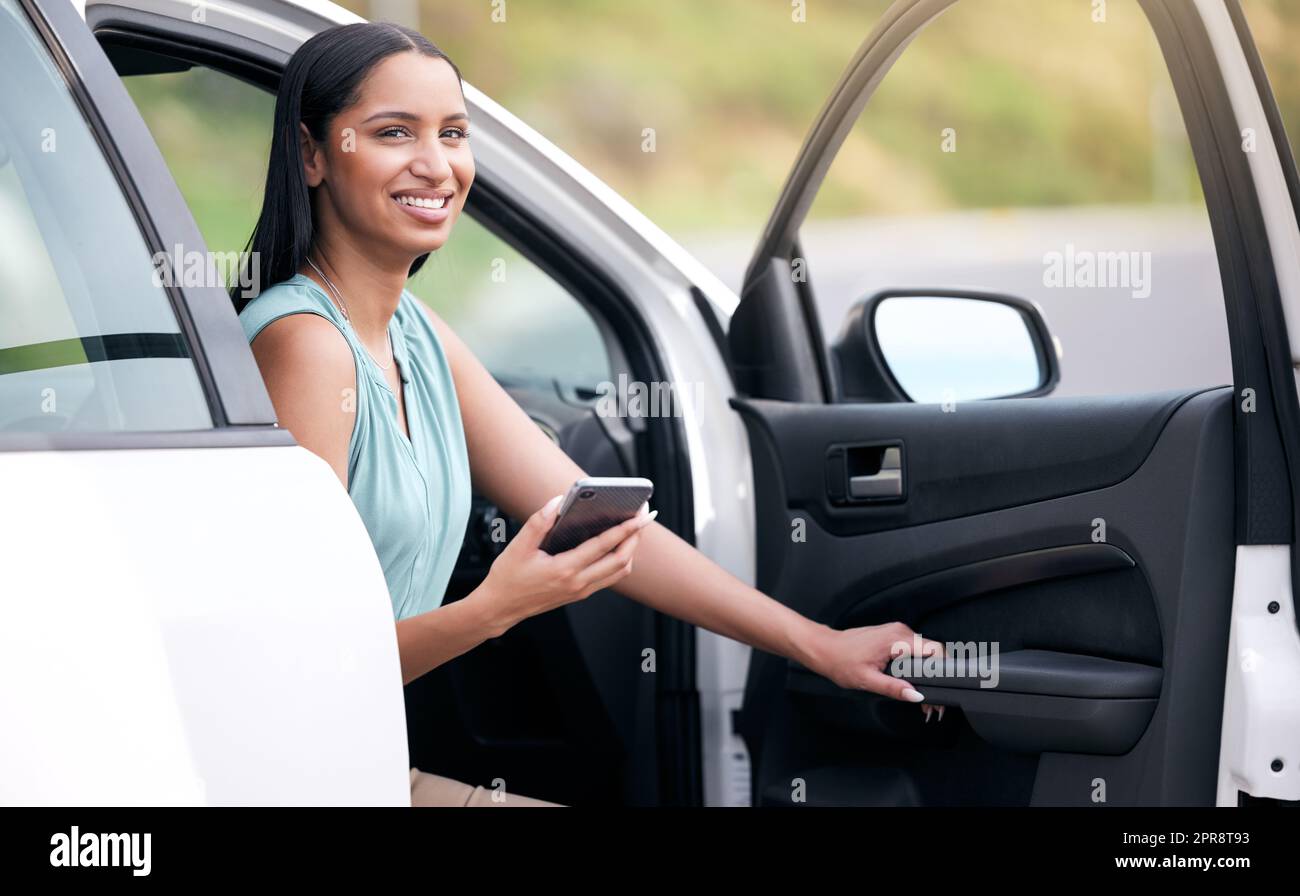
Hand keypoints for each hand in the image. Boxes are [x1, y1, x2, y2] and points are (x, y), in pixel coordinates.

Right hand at [474, 495, 655, 635]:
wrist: (500, 608)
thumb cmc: (507, 578)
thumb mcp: (518, 547)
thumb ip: (539, 522)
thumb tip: (558, 501)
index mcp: (564, 569)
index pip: (604, 545)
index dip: (626, 529)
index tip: (640, 515)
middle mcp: (578, 583)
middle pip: (621, 560)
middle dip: (636, 537)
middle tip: (644, 517)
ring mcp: (580, 591)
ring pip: (619, 572)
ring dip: (630, 550)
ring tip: (632, 530)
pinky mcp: (579, 594)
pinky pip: (609, 578)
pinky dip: (618, 561)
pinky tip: (614, 546)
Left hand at [810, 622, 945, 715]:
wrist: (825, 648)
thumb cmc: (840, 661)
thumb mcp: (867, 680)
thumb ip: (893, 688)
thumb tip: (915, 695)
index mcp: (896, 640)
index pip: (935, 650)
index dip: (944, 672)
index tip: (942, 691)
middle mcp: (900, 631)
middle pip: (933, 652)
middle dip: (938, 677)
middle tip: (933, 704)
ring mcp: (897, 632)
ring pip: (925, 652)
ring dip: (929, 673)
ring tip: (924, 697)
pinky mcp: (894, 636)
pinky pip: (914, 649)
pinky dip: (918, 666)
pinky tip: (913, 682)